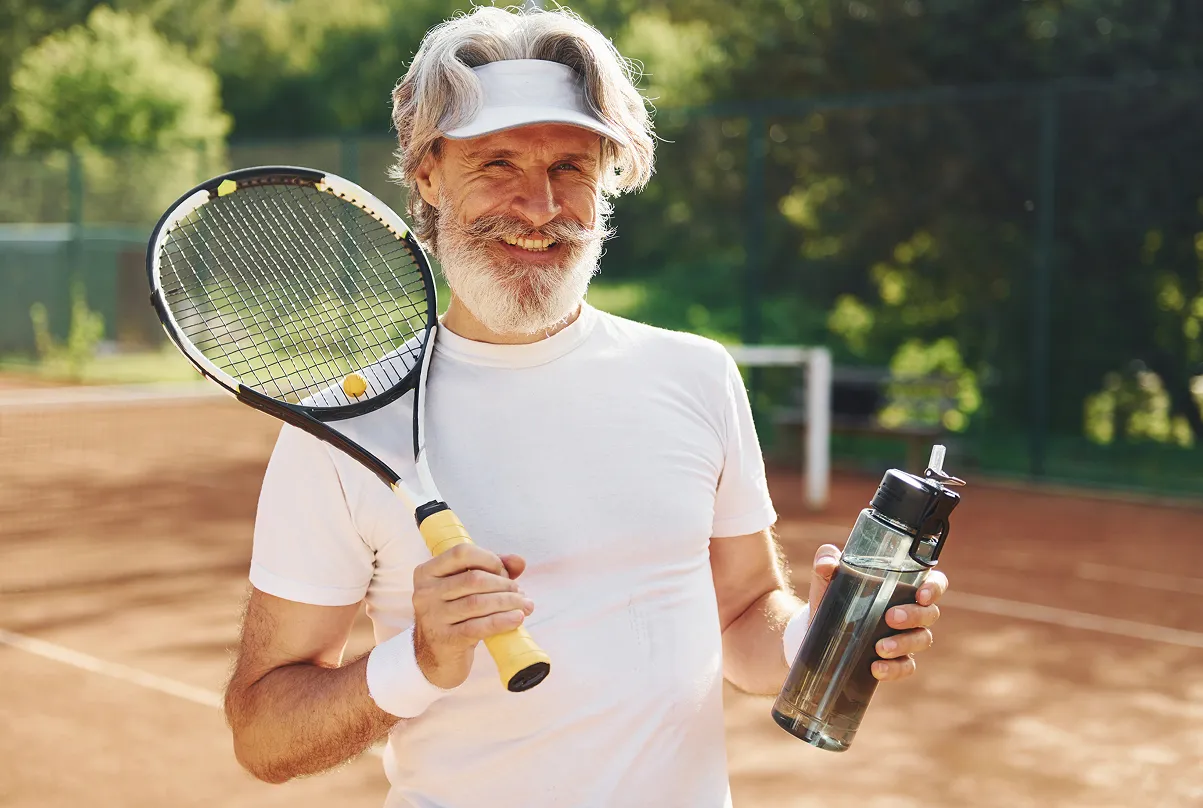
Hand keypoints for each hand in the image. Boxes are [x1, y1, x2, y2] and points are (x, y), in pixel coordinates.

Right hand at [411, 545, 533, 689]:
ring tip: (525, 606)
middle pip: (474, 579)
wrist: (437, 657)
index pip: (462, 553)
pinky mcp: (446, 640)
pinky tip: (518, 619)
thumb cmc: (456, 615)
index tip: (505, 572)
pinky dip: (503, 620)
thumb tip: (519, 561)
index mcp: (427, 572)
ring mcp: (433, 617)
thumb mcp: (467, 589)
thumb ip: (492, 569)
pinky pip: (480, 626)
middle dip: (504, 584)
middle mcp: (425, 592)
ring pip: (478, 603)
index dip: (490, 559)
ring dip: (508, 602)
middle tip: (520, 593)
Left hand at [807, 543, 948, 682]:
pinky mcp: (895, 660)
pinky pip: (906, 667)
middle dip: (914, 615)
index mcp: (902, 586)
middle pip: (929, 613)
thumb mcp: (827, 578)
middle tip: (890, 617)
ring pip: (921, 640)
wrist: (816, 629)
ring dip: (903, 643)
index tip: (921, 594)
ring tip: (879, 647)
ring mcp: (905, 637)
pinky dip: (894, 669)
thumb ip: (826, 562)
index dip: (934, 587)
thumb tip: (826, 562)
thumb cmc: (831, 595)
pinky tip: (876, 668)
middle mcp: (910, 611)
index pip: (933, 583)